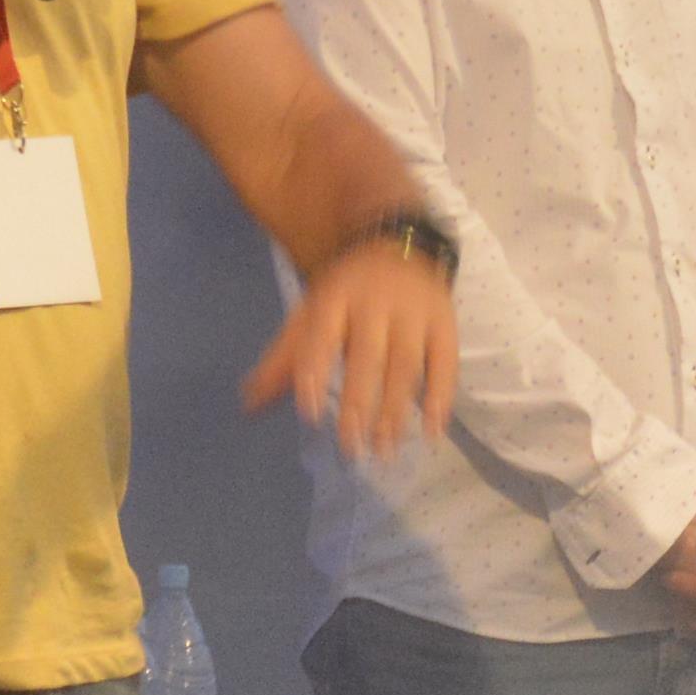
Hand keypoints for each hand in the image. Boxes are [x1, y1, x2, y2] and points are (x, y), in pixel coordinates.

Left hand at [245, 232, 457, 458]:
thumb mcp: (311, 312)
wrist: (402, 245)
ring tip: (385, 450)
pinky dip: (441, 399)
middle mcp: (376, 304)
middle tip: (350, 446)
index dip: (315, 373)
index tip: (310, 413)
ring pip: (406, 366)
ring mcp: (414, 314)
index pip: (322, 336)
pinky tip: (432, 432)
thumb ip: (284, 359)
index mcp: (336, 298)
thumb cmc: (348, 291)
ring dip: (396, 411)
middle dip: (359, 403)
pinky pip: (445, 364)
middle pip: (368, 357)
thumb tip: (250, 405)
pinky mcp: (445, 324)